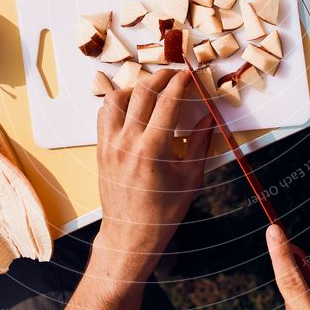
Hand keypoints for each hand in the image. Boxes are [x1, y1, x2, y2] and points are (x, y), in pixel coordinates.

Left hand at [94, 69, 212, 279]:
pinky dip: (119, 102)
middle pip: (143, 92)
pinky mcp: (100, 148)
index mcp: (152, 149)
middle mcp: (127, 142)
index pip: (168, 101)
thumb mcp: (190, 177)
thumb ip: (200, 142)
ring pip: (117, 98)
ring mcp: (110, 143)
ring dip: (137, 87)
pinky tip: (133, 105)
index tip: (190, 75)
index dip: (181, 83)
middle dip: (162, 77)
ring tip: (153, 89)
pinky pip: (104, 114)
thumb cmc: (163, 212)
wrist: (131, 234)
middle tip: (176, 75)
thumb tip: (209, 116)